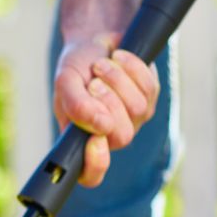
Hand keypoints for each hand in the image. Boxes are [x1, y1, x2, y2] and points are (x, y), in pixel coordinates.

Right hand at [52, 33, 158, 186]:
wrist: (94, 42)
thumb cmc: (75, 68)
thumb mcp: (65, 83)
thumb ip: (75, 106)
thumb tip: (99, 126)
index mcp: (81, 139)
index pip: (91, 174)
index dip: (96, 165)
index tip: (96, 140)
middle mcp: (109, 135)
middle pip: (122, 136)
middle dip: (108, 103)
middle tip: (92, 83)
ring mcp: (133, 119)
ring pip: (138, 109)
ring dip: (117, 79)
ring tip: (101, 66)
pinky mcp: (151, 97)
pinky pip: (149, 87)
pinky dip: (131, 68)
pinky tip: (118, 58)